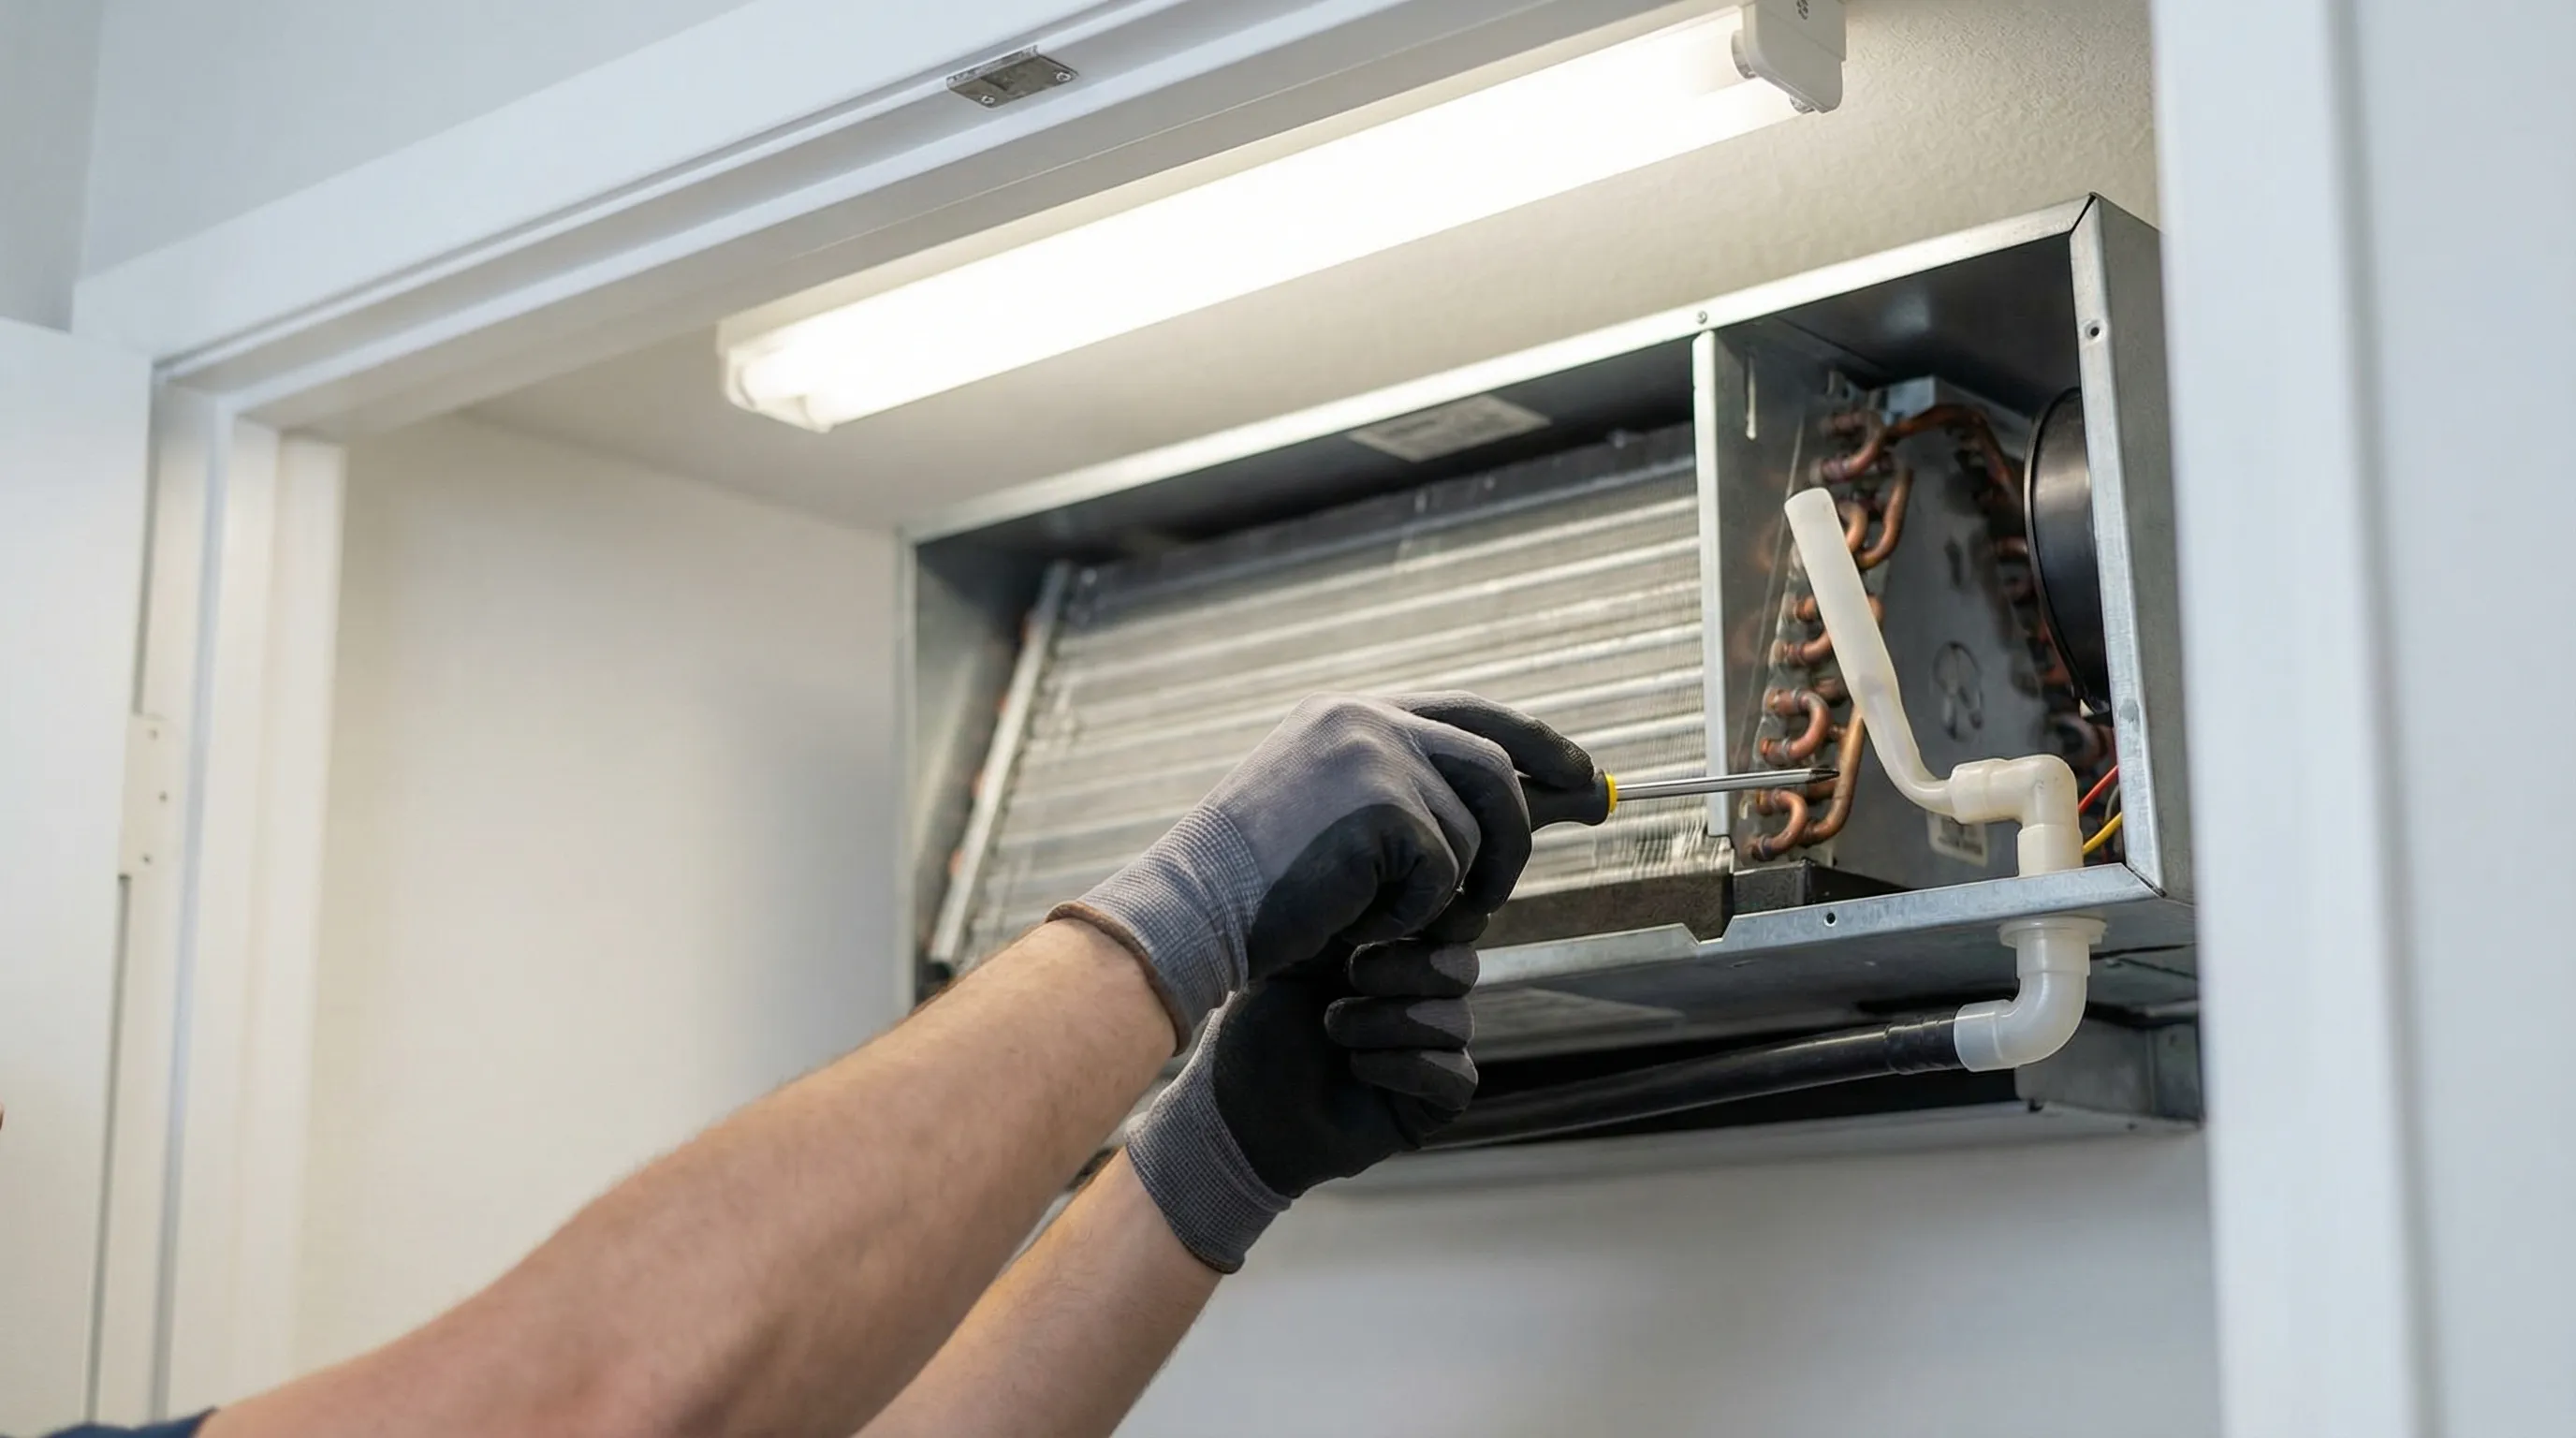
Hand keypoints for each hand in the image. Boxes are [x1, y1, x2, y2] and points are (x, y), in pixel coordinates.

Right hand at [1051, 692, 1593, 1046]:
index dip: (1535, 742)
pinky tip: (1364, 928)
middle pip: (1493, 766)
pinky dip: (1416, 916)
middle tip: (1531, 875)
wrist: (1189, 912)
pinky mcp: (1382, 808)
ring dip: (1460, 891)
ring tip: (1412, 924)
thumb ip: (1414, 798)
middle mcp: (1365, 720)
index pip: (1469, 713)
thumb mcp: (1341, 822)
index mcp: (1351, 715)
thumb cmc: (1259, 890)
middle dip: (1528, 826)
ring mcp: (1374, 758)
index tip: (1583, 774)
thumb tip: (1520, 803)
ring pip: (1475, 831)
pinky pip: (1445, 874)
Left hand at [1124, 939, 1478, 1271]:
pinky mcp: (1433, 1102)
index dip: (1430, 918)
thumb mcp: (1297, 955)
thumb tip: (1389, 878)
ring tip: (1334, 1029)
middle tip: (1351, 977)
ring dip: (1390, 1021)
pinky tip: (1357, 1068)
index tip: (1382, 922)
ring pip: (1458, 1020)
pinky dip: (1405, 1066)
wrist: (1239, 1108)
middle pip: (1461, 965)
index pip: (1448, 925)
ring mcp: (1432, 1051)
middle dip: (1405, 966)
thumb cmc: (1261, 1027)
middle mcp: (1422, 1000)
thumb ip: (1345, 917)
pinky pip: (1455, 1074)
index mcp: (1395, 956)